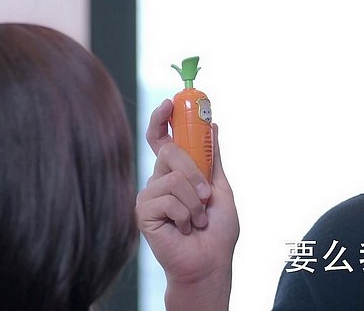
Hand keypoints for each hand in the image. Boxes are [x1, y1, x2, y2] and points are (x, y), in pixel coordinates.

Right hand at [136, 99, 239, 309]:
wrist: (209, 261)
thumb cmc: (216, 230)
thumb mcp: (220, 187)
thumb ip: (212, 158)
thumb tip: (213, 125)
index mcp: (176, 171)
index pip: (163, 138)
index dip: (163, 118)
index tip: (171, 103)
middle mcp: (159, 179)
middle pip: (170, 151)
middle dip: (195, 172)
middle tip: (207, 195)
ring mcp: (149, 195)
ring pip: (172, 176)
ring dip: (195, 200)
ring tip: (198, 219)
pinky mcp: (143, 212)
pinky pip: (167, 199)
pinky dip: (185, 214)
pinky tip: (184, 228)